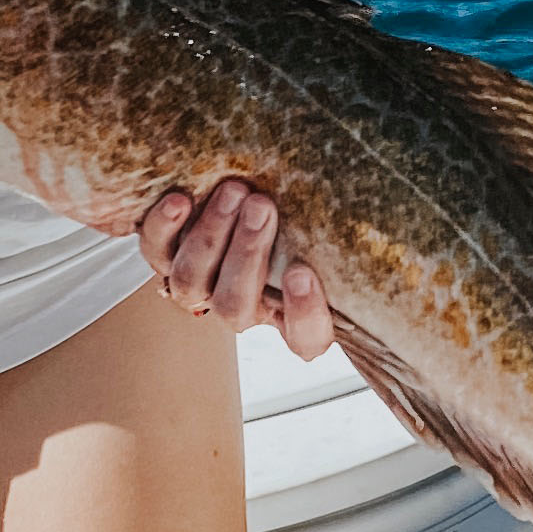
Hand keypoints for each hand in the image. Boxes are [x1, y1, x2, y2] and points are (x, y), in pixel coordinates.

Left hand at [138, 179, 334, 360]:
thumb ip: (342, 238)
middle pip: (234, 306)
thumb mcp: (327, 236)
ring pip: (191, 281)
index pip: (303, 339)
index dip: (301, 314)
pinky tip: (181, 198)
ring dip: (211, 235)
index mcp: (291, 317)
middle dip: (247, 255)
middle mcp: (239, 308)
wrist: (240, 201)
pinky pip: (154, 250)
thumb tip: (378, 196)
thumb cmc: (299, 220)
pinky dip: (163, 226)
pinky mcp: (164, 255)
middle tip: (265, 207)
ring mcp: (197, 285)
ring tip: (235, 192)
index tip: (303, 272)